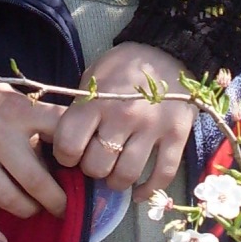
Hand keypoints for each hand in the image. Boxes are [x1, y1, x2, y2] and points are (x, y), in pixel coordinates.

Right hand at [0, 77, 66, 241]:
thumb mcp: (8, 95)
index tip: (83, 166)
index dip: (78, 150)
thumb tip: (64, 144)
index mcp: (18, 111)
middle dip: (56, 201)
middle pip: (37, 180)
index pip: (60, 130)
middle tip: (64, 208)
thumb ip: (33, 117)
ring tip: (34, 211)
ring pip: (9, 199)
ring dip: (27, 211)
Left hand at [53, 44, 194, 198]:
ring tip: (115, 174)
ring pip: (127, 175)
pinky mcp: (177, 135)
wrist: (168, 50)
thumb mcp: (93, 78)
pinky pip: (163, 175)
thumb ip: (80, 110)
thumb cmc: (123, 66)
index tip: (71, 154)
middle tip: (96, 161)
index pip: (69, 145)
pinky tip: (140, 191)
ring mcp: (152, 127)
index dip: (65, 156)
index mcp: (97, 101)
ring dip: (117, 181)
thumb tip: (63, 144)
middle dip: (92, 169)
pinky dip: (149, 190)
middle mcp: (123, 116)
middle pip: (97, 166)